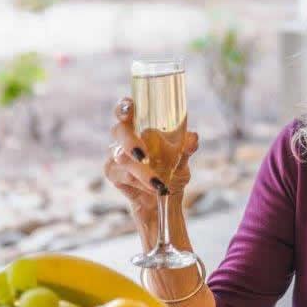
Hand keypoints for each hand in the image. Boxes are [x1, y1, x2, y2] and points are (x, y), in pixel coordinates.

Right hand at [104, 97, 198, 225]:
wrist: (164, 200)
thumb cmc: (171, 172)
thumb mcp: (183, 160)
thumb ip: (187, 148)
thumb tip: (193, 138)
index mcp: (140, 127)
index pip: (126, 111)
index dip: (124, 107)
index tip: (130, 107)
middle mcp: (125, 138)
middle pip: (118, 131)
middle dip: (130, 142)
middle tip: (142, 155)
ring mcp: (116, 156)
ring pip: (123, 158)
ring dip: (143, 172)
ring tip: (161, 184)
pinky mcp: (114, 174)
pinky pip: (125, 176)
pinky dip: (141, 183)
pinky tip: (154, 188)